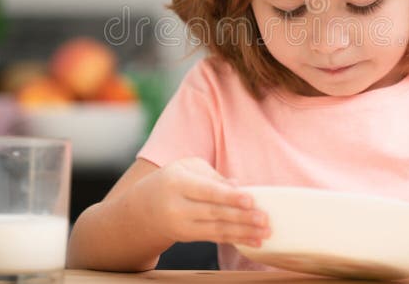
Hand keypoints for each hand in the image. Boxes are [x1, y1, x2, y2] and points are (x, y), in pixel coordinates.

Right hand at [133, 157, 270, 246]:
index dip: (228, 196)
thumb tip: (237, 186)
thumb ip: (212, 175)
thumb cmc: (172, 180)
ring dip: (243, 232)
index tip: (249, 200)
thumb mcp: (186, 168)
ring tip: (265, 232)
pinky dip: (236, 239)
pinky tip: (254, 241)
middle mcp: (177, 206)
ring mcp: (181, 225)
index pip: (206, 191)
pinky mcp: (188, 237)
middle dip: (241, 217)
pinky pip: (215, 238)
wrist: (143, 208)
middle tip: (264, 219)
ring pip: (216, 229)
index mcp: (177, 183)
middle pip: (213, 212)